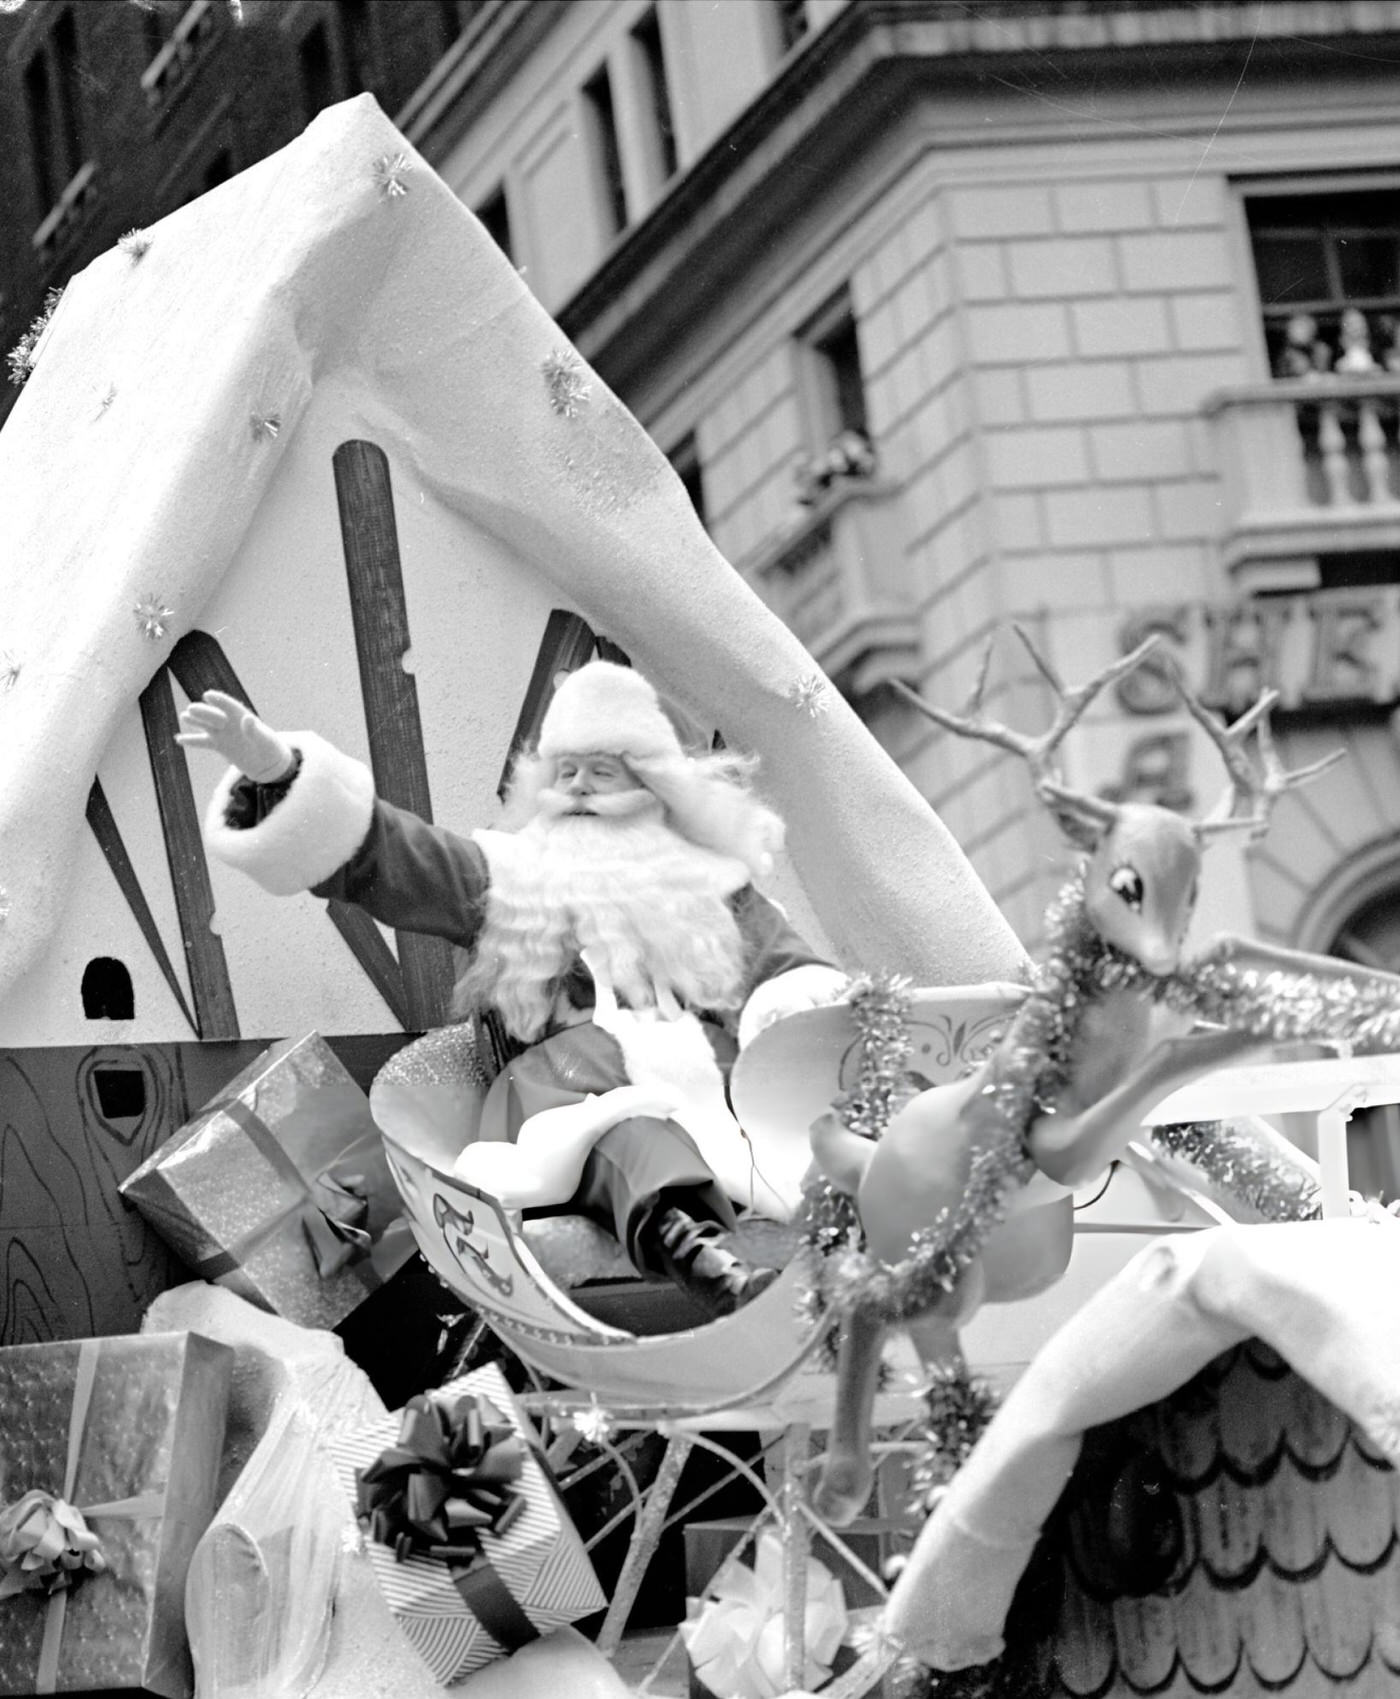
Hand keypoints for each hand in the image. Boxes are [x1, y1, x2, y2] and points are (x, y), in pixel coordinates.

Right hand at [175, 690, 294, 782]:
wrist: (268, 764)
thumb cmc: (270, 748)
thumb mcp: (265, 740)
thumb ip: (254, 730)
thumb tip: (247, 719)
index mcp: (243, 716)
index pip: (229, 706)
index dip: (219, 700)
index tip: (208, 695)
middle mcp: (230, 723)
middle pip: (214, 715)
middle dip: (204, 712)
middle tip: (191, 709)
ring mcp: (223, 734)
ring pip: (206, 726)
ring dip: (195, 721)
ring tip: (184, 716)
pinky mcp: (219, 745)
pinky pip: (203, 742)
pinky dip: (191, 741)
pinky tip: (179, 739)